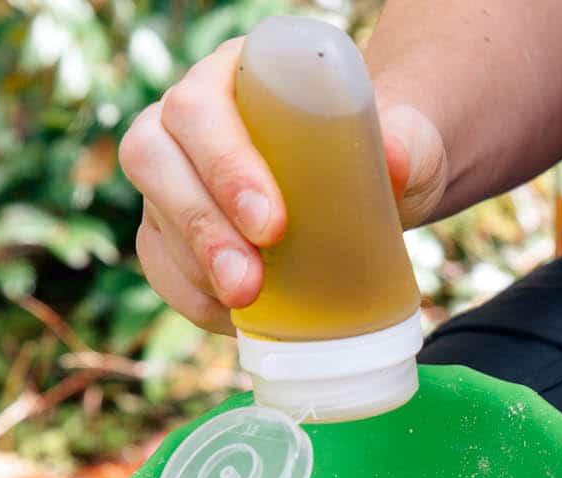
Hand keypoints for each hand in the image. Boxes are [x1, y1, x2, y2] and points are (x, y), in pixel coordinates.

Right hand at [118, 37, 447, 333]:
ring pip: (152, 214)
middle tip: (249, 282)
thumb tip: (396, 163)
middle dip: (201, 226)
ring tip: (244, 303)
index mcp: (236, 75)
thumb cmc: (378, 151)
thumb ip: (409, 142)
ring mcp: (173, 173)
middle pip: (154, 158)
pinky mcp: (171, 227)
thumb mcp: (406, 140)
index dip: (223, 164)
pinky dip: (190, 295)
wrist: (373, 187)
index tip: (272, 223)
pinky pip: (159, 261)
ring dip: (193, 266)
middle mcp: (189, 117)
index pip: (200, 107)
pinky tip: (229, 317)